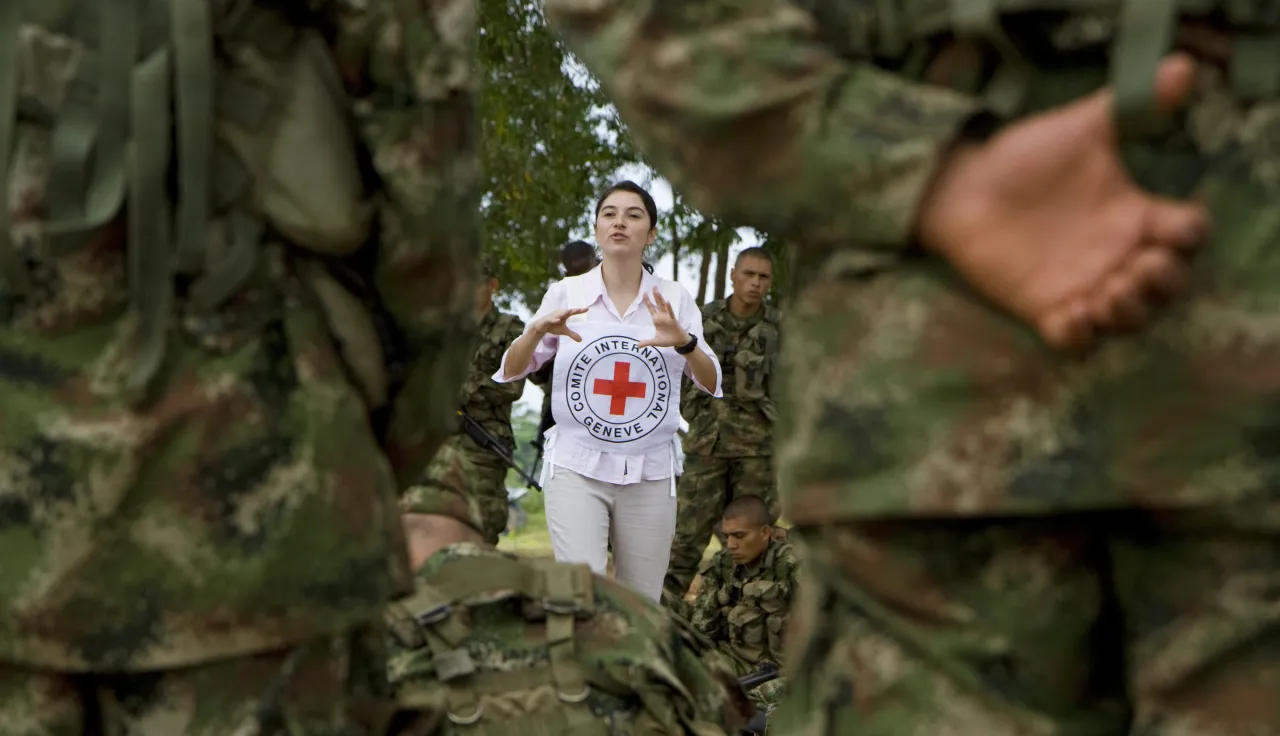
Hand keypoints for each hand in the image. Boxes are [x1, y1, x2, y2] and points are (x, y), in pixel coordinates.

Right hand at [530, 307, 588, 341]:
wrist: (541, 327)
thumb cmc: (553, 326)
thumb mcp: (564, 331)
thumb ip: (572, 334)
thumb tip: (581, 340)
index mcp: (564, 315)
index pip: (573, 312)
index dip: (580, 310)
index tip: (587, 309)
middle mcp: (559, 314)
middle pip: (567, 311)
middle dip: (573, 310)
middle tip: (581, 309)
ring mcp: (553, 316)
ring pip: (559, 314)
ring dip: (564, 313)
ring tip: (569, 312)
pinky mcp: (547, 320)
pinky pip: (551, 319)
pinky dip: (554, 319)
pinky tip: (558, 320)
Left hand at [639, 287, 690, 348]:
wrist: (678, 342)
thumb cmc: (668, 340)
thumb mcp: (655, 342)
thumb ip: (646, 342)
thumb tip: (637, 346)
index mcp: (657, 320)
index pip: (651, 308)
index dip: (648, 301)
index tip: (644, 293)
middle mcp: (662, 317)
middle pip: (657, 304)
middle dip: (655, 295)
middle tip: (653, 286)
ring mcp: (668, 318)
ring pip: (663, 306)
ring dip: (660, 299)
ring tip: (657, 291)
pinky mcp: (673, 320)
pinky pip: (671, 313)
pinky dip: (669, 308)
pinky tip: (667, 302)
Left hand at [917, 53, 1207, 349]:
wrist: (961, 187)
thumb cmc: (1023, 157)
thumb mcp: (1079, 129)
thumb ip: (1129, 107)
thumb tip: (1180, 67)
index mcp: (1134, 214)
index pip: (1186, 236)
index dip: (1189, 235)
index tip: (1169, 225)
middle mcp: (1115, 255)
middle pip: (1167, 287)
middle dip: (1164, 283)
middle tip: (1138, 267)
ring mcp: (1082, 285)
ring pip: (1129, 319)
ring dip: (1130, 312)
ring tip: (1110, 292)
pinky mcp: (1044, 308)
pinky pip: (1075, 340)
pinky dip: (1080, 335)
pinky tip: (1072, 313)